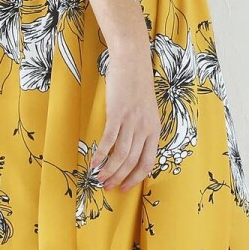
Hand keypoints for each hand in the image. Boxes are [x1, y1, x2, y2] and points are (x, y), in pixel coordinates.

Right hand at [91, 46, 158, 191]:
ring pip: (120, 155)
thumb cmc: (137, 85)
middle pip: (132, 162)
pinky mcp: (117, 114)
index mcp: (155, 130)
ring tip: (99, 179)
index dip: (135, 178)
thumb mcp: (146, 111)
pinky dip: (100, 154)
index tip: (125, 187)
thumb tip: (131, 149)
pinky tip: (93, 162)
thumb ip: (142, 130)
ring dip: (109, 170)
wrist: (132, 62)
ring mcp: (131, 122)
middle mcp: (145, 129)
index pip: (147, 162)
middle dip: (119, 178)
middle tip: (108, 187)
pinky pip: (109, 141)